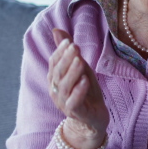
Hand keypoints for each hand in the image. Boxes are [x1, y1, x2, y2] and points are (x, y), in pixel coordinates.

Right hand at [48, 29, 108, 148]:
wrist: (93, 118)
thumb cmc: (85, 91)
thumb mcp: (79, 68)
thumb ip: (68, 51)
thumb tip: (56, 30)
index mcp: (55, 79)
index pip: (54, 63)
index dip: (60, 52)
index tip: (68, 42)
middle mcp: (56, 90)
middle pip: (58, 73)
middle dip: (65, 59)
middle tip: (75, 47)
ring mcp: (64, 102)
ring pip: (64, 86)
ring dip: (72, 72)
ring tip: (80, 61)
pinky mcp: (75, 112)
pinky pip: (74, 102)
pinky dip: (78, 90)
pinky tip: (85, 80)